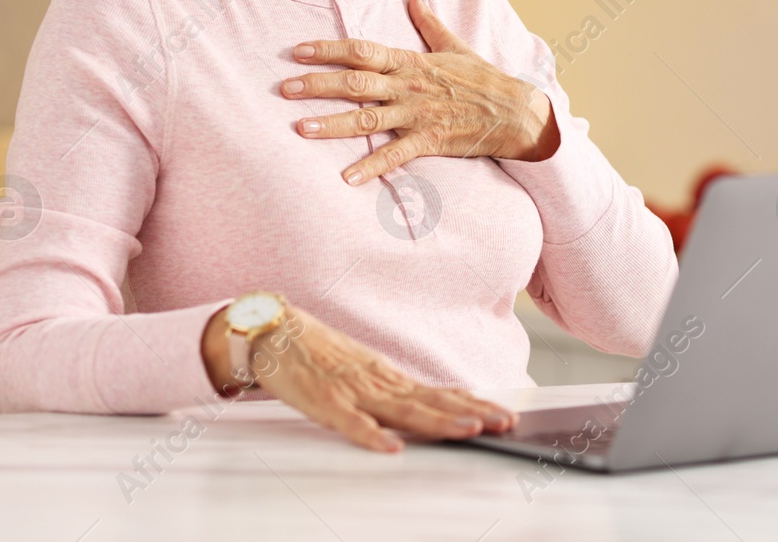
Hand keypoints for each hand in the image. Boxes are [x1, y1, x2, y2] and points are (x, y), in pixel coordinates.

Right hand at [201, 304, 515, 451]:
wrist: (272, 331)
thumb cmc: (317, 354)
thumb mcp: (363, 372)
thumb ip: (392, 393)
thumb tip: (430, 407)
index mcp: (388, 377)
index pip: (439, 393)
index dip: (474, 404)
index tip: (505, 415)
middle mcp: (378, 382)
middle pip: (432, 401)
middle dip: (471, 413)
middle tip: (505, 423)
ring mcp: (353, 390)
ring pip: (402, 410)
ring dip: (438, 421)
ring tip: (469, 430)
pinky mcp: (324, 401)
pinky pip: (350, 422)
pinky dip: (371, 434)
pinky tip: (391, 446)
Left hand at [281, 0, 559, 183]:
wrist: (515, 111)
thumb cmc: (483, 79)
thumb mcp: (455, 45)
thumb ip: (429, 21)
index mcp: (411, 61)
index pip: (363, 50)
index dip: (329, 49)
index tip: (298, 51)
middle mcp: (409, 86)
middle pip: (356, 82)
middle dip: (318, 84)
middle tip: (286, 88)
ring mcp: (418, 114)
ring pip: (368, 118)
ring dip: (333, 124)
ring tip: (301, 128)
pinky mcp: (430, 140)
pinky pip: (396, 154)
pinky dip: (372, 167)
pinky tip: (347, 178)